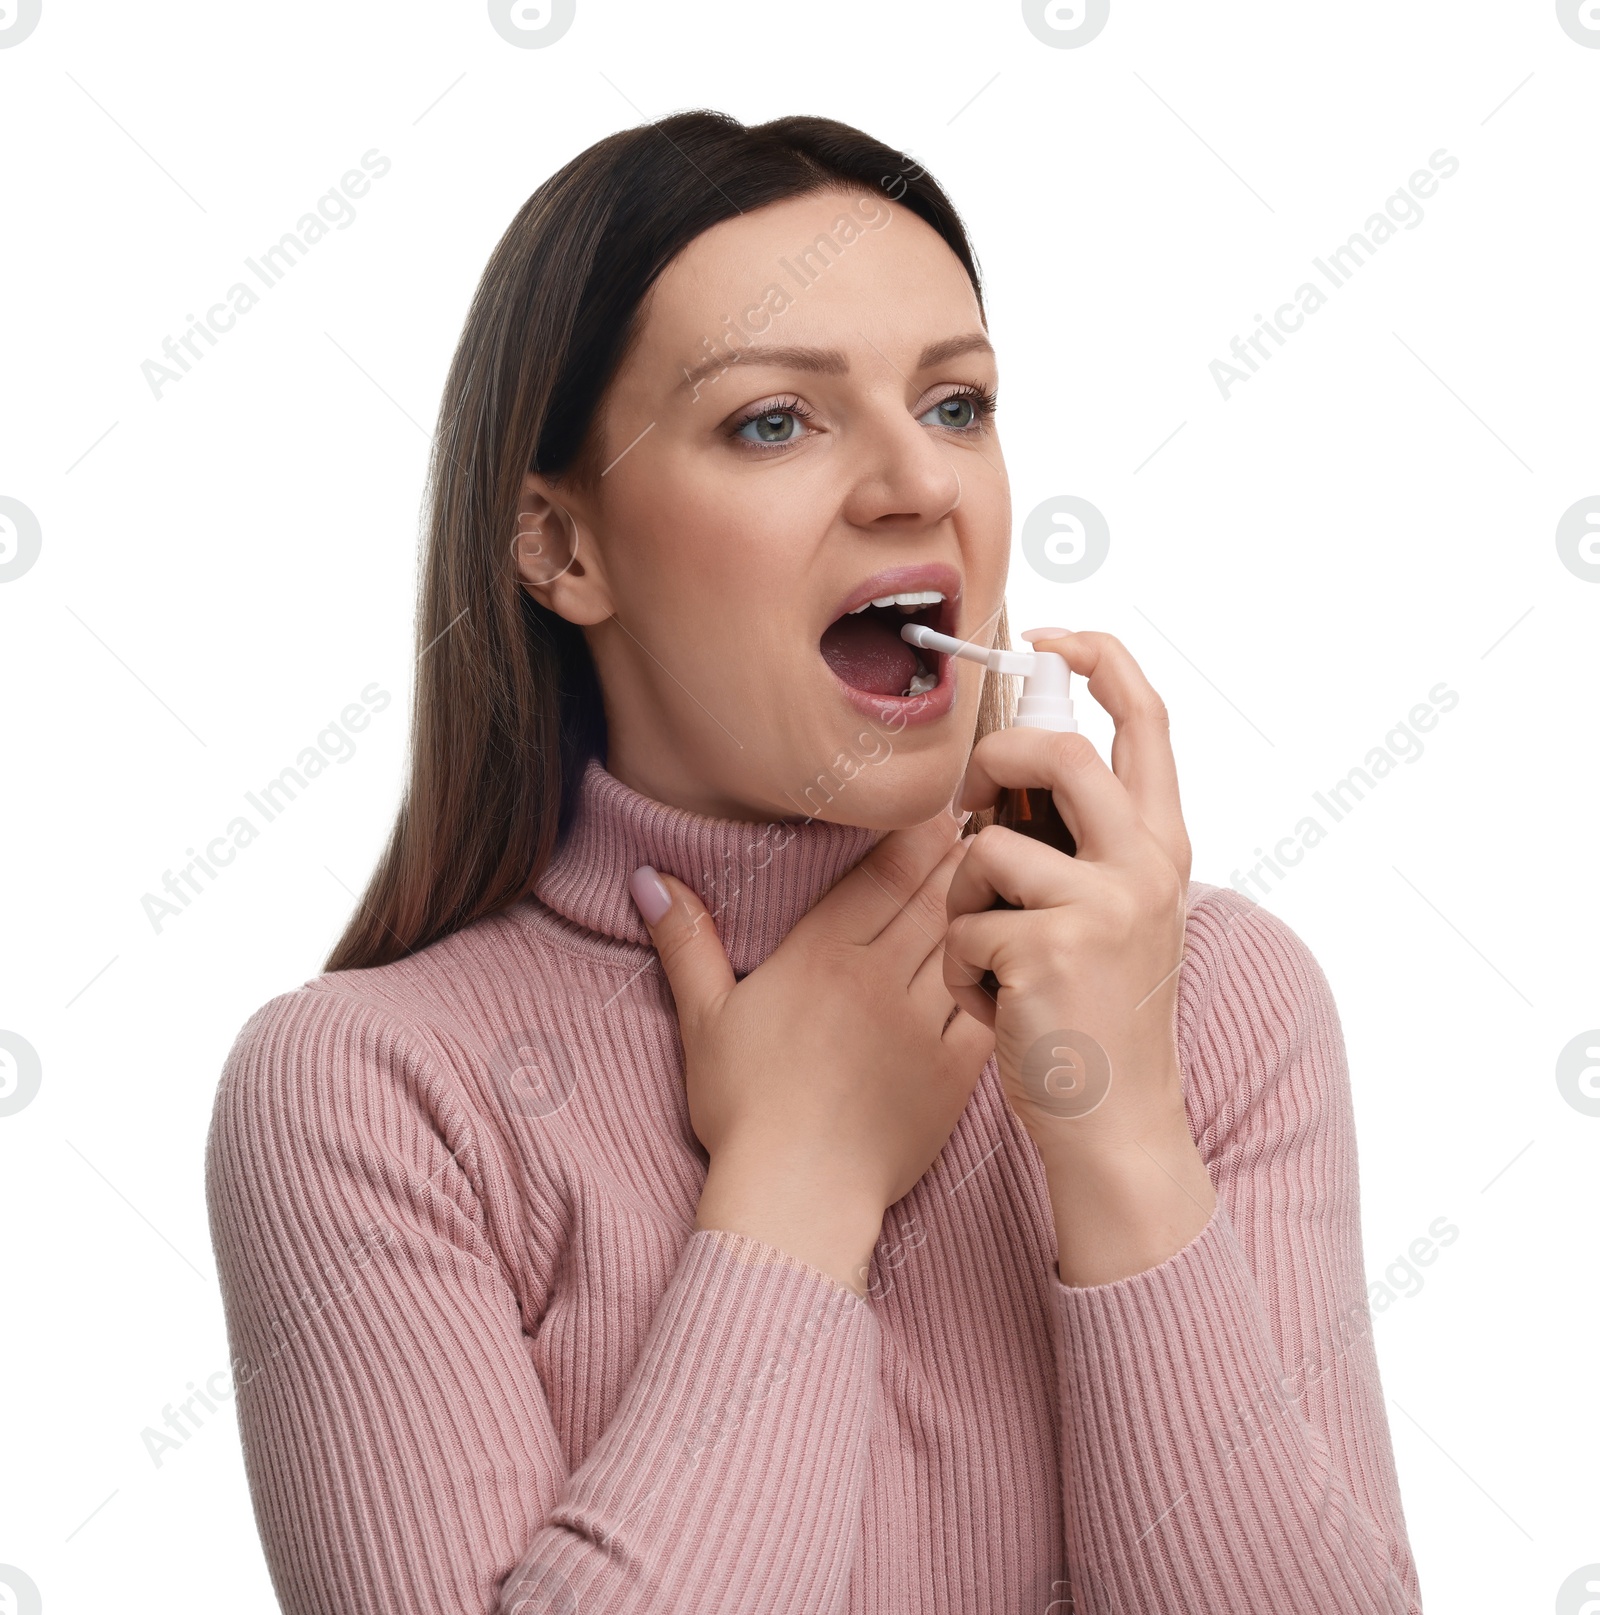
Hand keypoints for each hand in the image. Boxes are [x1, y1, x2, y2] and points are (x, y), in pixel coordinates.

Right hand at [631, 808, 994, 1287]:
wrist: (798, 1197)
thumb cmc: (745, 1110)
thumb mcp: (704, 1020)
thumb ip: (687, 941)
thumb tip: (648, 878)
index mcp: (822, 954)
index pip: (882, 870)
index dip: (914, 832)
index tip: (934, 806)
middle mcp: (880, 976)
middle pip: (932, 894)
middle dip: (957, 855)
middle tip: (981, 823)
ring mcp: (924, 1022)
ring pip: (967, 939)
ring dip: (986, 903)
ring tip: (1003, 875)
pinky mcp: (958, 1068)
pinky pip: (991, 1002)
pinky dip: (1005, 971)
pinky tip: (1016, 951)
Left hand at [943, 631, 1193, 1162]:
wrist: (1117, 1125)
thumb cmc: (1098, 1016)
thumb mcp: (1116, 915)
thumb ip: (1082, 843)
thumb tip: (1004, 777)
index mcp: (1164, 847)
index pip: (1146, 717)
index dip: (1097, 657)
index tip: (1046, 638)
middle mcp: (1145, 865)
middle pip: (1056, 752)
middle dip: (993, 768)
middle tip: (976, 813)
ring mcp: (1101, 906)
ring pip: (984, 849)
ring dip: (965, 907)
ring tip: (995, 961)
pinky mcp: (1047, 949)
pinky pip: (962, 926)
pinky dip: (961, 971)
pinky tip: (998, 1010)